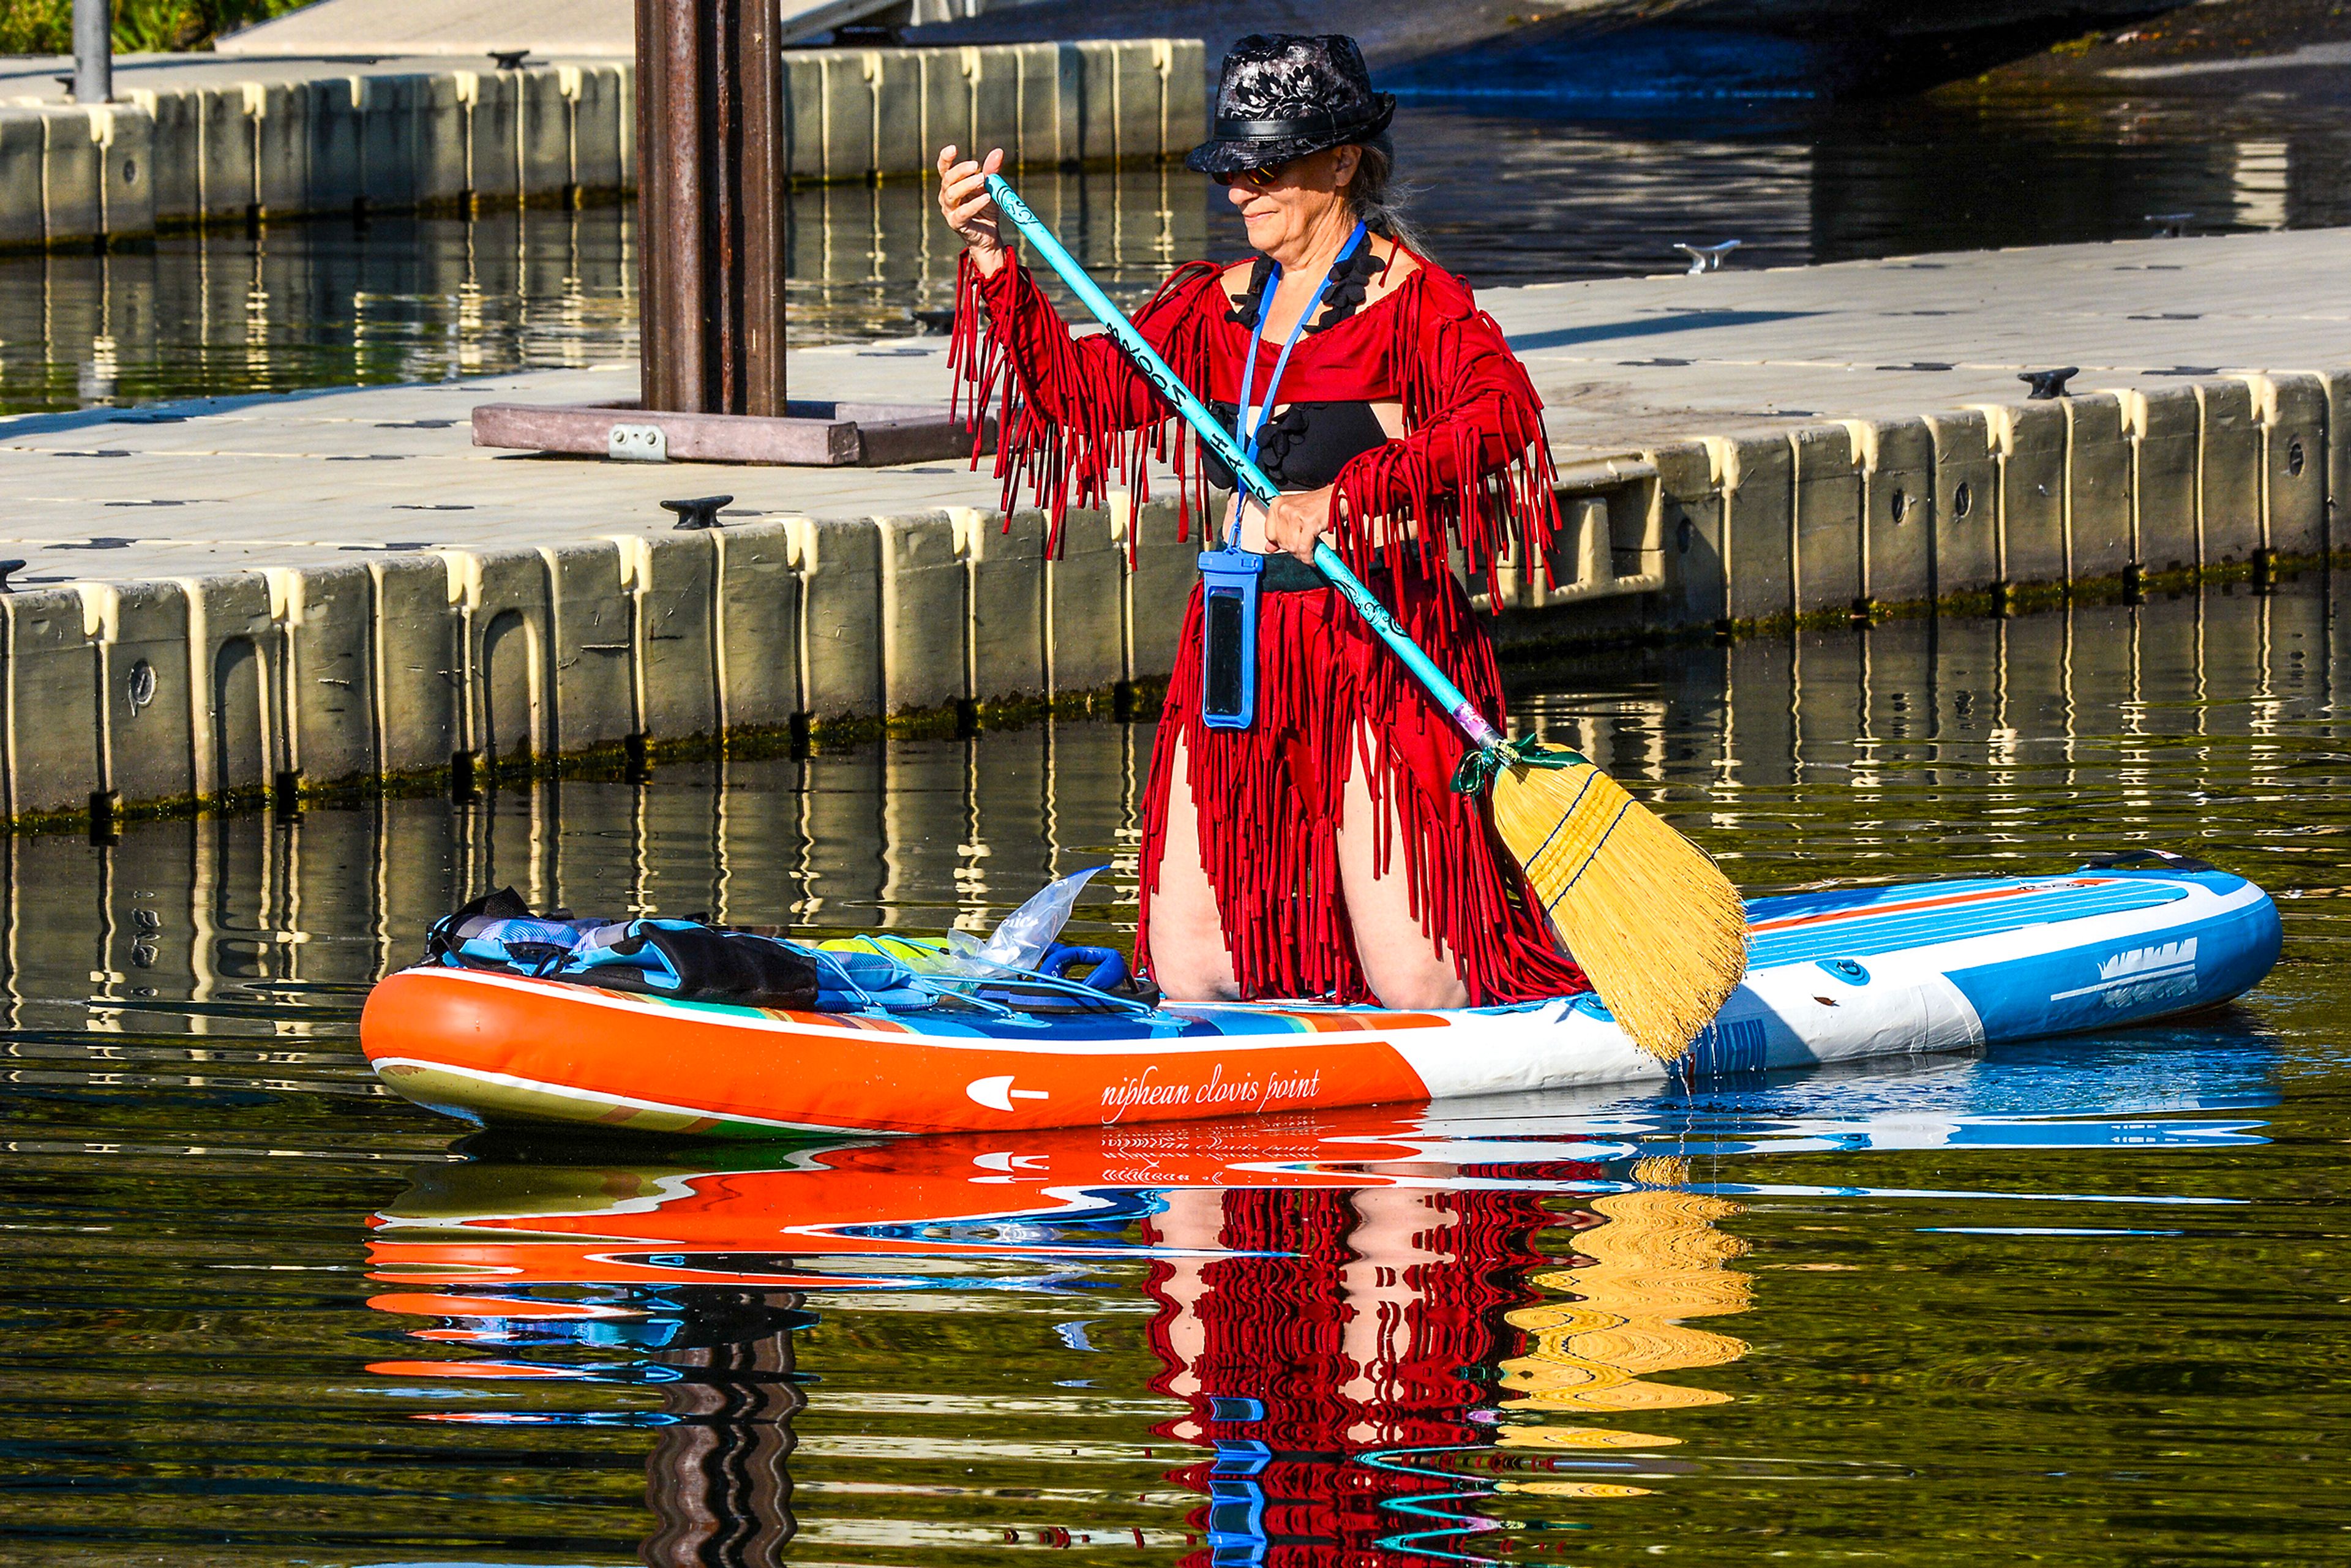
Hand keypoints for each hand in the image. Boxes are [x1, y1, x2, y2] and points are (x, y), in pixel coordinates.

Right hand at [937, 144, 1006, 273]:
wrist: (989, 236)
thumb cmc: (986, 210)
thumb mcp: (990, 187)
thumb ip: (991, 170)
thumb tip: (998, 151)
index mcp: (951, 185)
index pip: (944, 169)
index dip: (945, 158)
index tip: (953, 148)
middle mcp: (947, 197)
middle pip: (947, 179)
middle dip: (961, 171)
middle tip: (977, 166)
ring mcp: (949, 211)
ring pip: (952, 194)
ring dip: (967, 185)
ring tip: (982, 179)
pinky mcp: (957, 224)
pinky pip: (963, 213)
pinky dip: (974, 204)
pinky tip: (986, 198)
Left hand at [1263, 485, 1336, 563]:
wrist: (1340, 497)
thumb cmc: (1319, 505)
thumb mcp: (1295, 515)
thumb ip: (1281, 532)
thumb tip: (1269, 548)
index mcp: (1277, 504)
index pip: (1270, 534)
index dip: (1281, 543)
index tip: (1291, 544)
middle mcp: (1284, 508)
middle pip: (1282, 543)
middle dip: (1294, 549)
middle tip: (1305, 547)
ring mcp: (1296, 514)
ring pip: (1292, 547)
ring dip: (1303, 554)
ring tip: (1311, 551)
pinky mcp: (1309, 522)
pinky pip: (1304, 548)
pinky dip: (1309, 557)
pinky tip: (1313, 557)